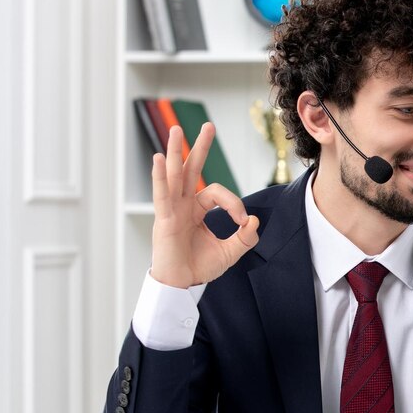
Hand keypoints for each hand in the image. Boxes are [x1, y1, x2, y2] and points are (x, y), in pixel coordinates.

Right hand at [150, 123, 258, 288]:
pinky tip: (158, 159)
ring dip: (174, 152)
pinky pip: (162, 194)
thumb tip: (254, 221)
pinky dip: (159, 176)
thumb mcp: (230, 252)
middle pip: (190, 170)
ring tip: (175, 129)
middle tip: (208, 126)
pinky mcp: (164, 219)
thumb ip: (245, 237)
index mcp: (196, 209)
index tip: (243, 221)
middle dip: (199, 147)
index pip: (216, 193)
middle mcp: (182, 204)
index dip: (234, 203)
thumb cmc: (199, 267)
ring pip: (174, 175)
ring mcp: (171, 210)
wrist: (182, 286)